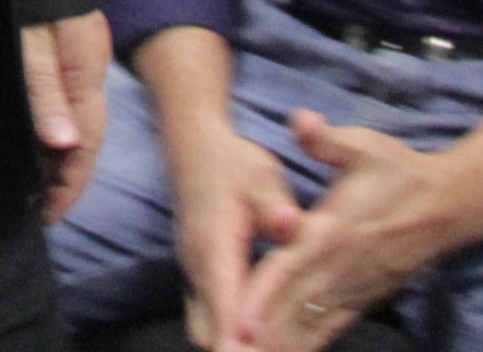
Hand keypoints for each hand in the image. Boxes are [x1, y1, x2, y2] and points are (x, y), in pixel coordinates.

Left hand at [25, 12, 111, 221]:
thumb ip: (44, 89)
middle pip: (85, 137)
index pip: (85, 144)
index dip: (69, 184)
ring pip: (76, 119)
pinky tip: (37, 133)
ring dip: (59, 153)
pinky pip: (66, 98)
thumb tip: (63, 147)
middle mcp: (89, 68)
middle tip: (37, 208)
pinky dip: (54, 124)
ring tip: (35, 182)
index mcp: (85, 72)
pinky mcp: (69, 45)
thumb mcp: (30, 38)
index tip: (48, 217)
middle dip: (65, 176)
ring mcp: (81, 56)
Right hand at [161, 124, 304, 349]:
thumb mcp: (262, 176)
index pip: (222, 300)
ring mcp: (194, 277)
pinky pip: (208, 323)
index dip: (235, 335)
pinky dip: (228, 338)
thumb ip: (275, 204)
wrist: (196, 150)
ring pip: (204, 331)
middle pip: (207, 332)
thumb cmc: (233, 165)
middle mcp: (197, 268)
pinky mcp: (198, 281)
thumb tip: (288, 224)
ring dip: (232, 348)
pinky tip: (260, 347)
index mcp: (214, 243)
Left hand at [232, 114, 482, 350]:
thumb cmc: (398, 171)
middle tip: (230, 351)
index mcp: (334, 231)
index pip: (291, 267)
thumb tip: (301, 120)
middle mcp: (341, 267)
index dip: (265, 294)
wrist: (449, 204)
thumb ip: (327, 140)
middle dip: (261, 334)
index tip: (240, 318)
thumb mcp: (364, 146)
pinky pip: (330, 329)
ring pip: (310, 326)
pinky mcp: (363, 299)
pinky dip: (307, 346)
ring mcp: (354, 288)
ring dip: (280, 346)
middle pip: (293, 308)